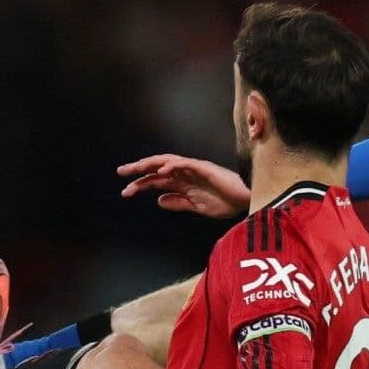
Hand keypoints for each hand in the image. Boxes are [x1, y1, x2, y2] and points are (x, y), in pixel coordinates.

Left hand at [118, 154, 250, 218]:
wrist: (247, 200)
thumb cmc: (227, 202)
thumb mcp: (197, 207)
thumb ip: (179, 203)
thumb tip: (159, 200)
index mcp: (183, 183)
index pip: (157, 181)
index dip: (141, 185)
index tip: (125, 192)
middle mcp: (186, 174)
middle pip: (157, 168)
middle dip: (139, 170)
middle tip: (121, 173)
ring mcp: (194, 169)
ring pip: (167, 162)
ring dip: (151, 163)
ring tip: (135, 167)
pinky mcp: (205, 168)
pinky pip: (186, 164)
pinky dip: (173, 165)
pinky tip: (161, 169)